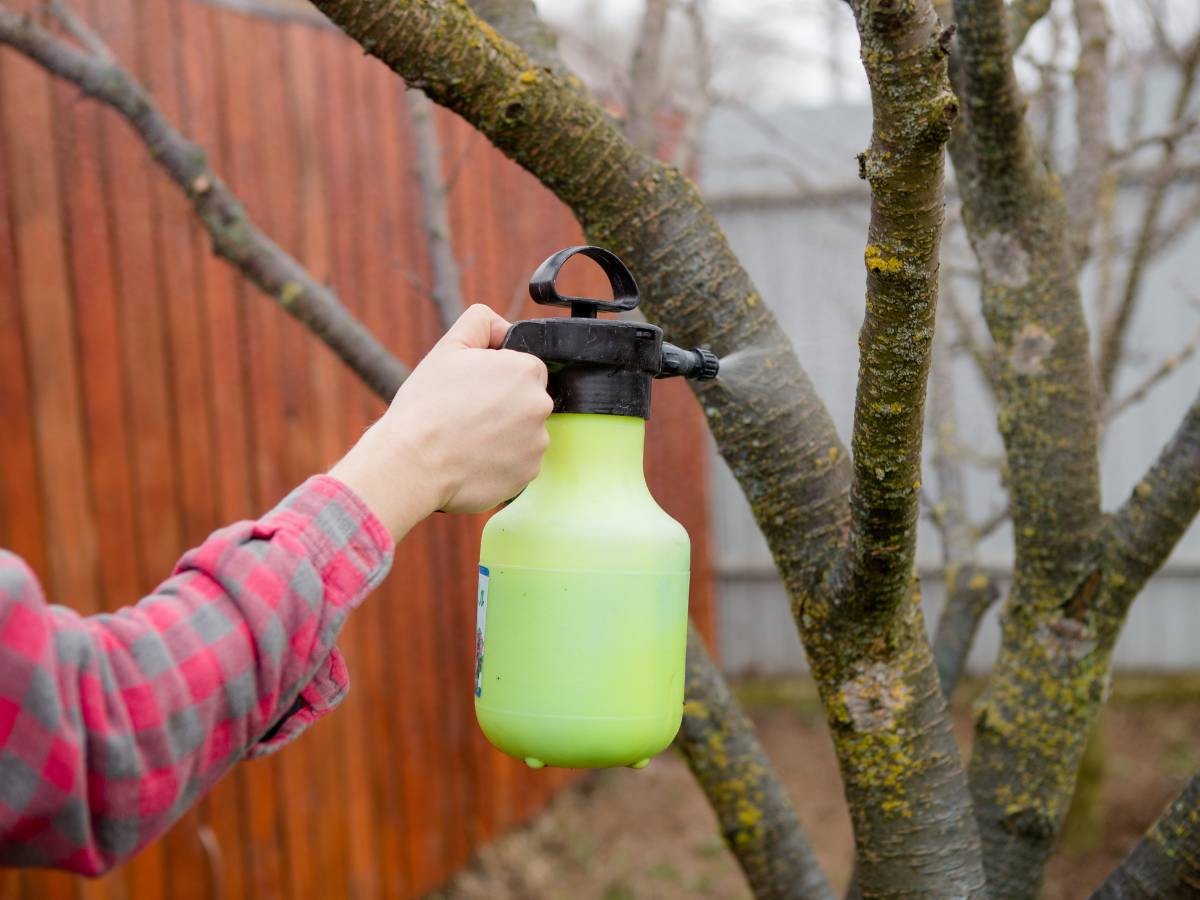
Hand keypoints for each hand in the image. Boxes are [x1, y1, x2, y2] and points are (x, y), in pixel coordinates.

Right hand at [329, 305, 552, 538]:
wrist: (412, 462)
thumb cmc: (427, 406)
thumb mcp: (449, 347)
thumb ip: (480, 323)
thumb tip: (503, 327)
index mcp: (526, 371)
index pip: (525, 369)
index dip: (498, 378)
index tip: (474, 390)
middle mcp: (540, 406)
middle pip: (527, 401)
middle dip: (504, 406)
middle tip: (466, 415)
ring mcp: (537, 444)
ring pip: (524, 434)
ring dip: (503, 435)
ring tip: (467, 439)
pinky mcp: (528, 474)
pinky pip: (518, 464)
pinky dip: (501, 463)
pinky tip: (473, 459)